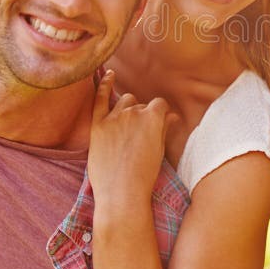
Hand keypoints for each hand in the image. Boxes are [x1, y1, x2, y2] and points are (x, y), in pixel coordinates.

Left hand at [87, 70, 173, 207]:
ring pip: (124, 100)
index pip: (160, 104)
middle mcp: (134, 112)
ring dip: (127, 108)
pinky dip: (104, 84)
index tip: (159, 123)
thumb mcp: (160, 149)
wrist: (121, 193)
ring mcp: (114, 117)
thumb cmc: (144, 175)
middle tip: (140, 136)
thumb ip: (164, 128)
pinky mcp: (98, 124)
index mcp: (153, 117)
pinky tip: (108, 75)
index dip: (160, 113)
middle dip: (142, 115)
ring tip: (126, 127)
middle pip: (141, 104)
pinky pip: (100, 98)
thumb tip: (172, 116)